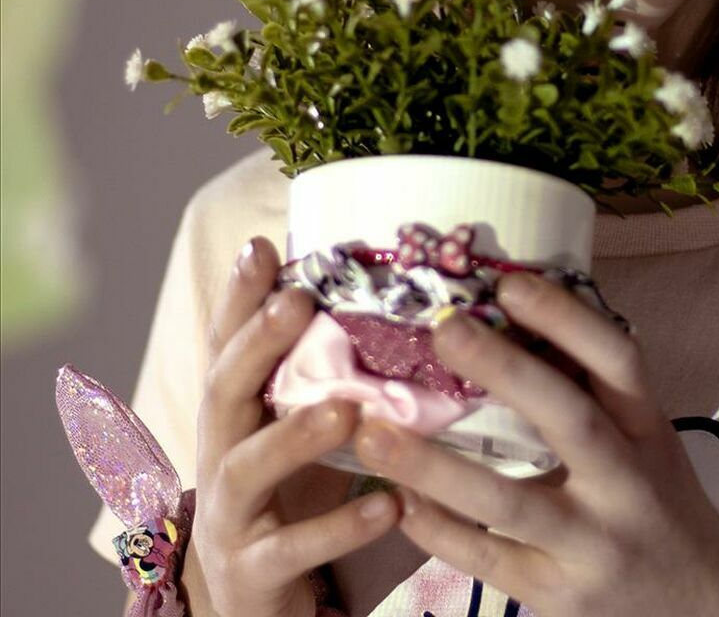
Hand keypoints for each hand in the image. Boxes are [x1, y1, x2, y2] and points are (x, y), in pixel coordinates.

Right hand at [187, 236, 400, 616]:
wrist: (257, 604)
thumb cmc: (288, 497)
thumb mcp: (294, 427)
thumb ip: (321, 371)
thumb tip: (371, 294)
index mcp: (234, 415)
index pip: (227, 346)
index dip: (239, 298)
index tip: (261, 246)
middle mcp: (220, 455)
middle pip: (222, 392)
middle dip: (255, 345)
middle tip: (295, 302)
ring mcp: (230, 516)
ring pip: (246, 469)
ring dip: (295, 435)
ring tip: (350, 408)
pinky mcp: (253, 573)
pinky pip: (292, 549)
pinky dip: (339, 525)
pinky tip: (389, 503)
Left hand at [353, 270, 718, 616]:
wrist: (698, 608)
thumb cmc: (657, 502)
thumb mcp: (645, 440)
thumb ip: (593, 391)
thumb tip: (511, 321)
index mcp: (647, 428)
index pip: (617, 360)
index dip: (566, 317)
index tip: (510, 284)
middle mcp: (625, 482)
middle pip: (567, 416)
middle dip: (505, 369)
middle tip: (443, 329)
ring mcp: (590, 544)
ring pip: (508, 501)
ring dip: (435, 466)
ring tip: (374, 432)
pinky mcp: (556, 597)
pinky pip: (486, 560)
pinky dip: (437, 530)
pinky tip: (397, 502)